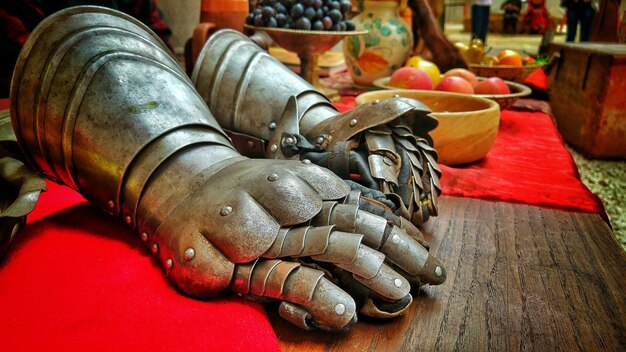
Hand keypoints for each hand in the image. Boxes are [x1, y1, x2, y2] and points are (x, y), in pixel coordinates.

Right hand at [151, 158, 445, 329]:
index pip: (363, 212)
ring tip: (397, 294)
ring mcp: (257, 228)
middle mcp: (286, 202)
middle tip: (428, 280)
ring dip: (364, 269)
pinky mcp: (228, 259)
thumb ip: (333, 207)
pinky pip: (276, 281)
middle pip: (349, 227)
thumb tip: (387, 224)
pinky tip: (341, 311)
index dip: (399, 236)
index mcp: (306, 186)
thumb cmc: (246, 195)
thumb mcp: (291, 190)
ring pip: (319, 248)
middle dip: (393, 254)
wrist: (183, 187)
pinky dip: (313, 296)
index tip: (431, 263)